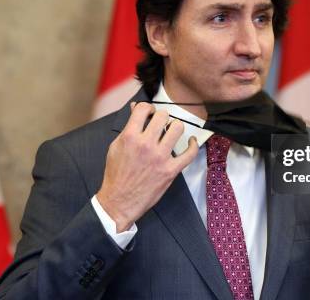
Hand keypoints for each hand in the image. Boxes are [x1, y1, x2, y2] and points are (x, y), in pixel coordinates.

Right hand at [96, 102, 198, 231]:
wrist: (119, 201)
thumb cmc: (116, 174)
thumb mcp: (116, 146)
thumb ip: (128, 127)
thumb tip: (136, 108)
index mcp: (130, 137)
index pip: (144, 108)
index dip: (148, 108)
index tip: (150, 114)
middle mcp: (146, 145)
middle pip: (163, 116)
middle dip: (162, 117)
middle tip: (160, 124)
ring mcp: (160, 157)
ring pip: (178, 128)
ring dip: (175, 128)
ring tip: (172, 132)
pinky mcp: (170, 170)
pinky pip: (190, 153)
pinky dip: (193, 145)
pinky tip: (191, 142)